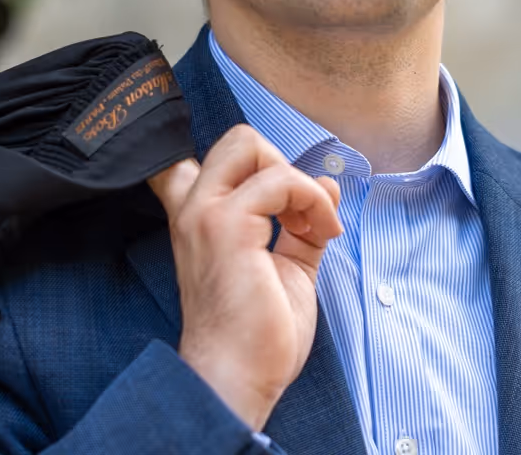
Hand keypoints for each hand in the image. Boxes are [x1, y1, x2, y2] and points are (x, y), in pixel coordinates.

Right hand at [147, 124, 341, 430]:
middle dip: (281, 162)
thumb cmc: (255, 336)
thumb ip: (300, 224)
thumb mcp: (285, 267)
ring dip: (300, 183)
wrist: (237, 380)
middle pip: (237, 139)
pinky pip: (280, 180)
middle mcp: (194, 208)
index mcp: (199, 218)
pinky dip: (312, 200)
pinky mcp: (227, 225)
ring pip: (251, 144)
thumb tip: (326, 186)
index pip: (198, 157)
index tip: (282, 200)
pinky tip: (323, 233)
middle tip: (298, 211)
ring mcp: (206, 213)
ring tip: (314, 227)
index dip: (247, 163)